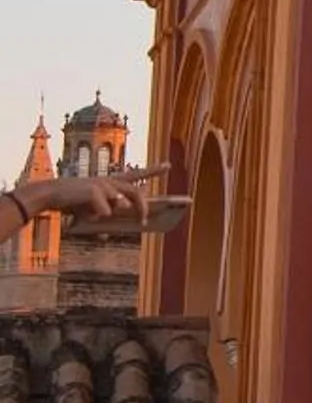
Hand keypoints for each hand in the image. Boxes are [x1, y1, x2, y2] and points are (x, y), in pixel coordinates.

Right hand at [18, 177, 141, 224]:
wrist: (51, 194)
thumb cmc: (73, 202)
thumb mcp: (90, 211)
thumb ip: (101, 219)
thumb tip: (106, 236)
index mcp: (112, 183)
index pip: (137, 174)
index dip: (153, 170)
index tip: (168, 165)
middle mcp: (110, 181)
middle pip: (136, 192)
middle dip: (142, 208)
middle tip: (143, 222)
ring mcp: (102, 184)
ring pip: (120, 202)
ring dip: (114, 211)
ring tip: (99, 215)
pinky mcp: (93, 189)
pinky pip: (104, 210)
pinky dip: (100, 215)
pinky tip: (91, 215)